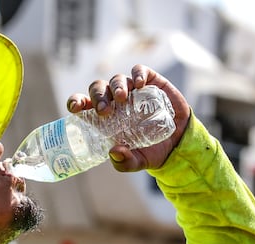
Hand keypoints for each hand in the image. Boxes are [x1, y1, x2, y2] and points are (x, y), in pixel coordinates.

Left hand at [66, 64, 190, 170]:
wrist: (179, 143)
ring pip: (116, 79)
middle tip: (104, 111)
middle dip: (98, 96)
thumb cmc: (150, 151)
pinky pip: (139, 71)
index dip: (76, 102)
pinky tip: (139, 84)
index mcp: (103, 116)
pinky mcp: (150, 81)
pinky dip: (138, 74)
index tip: (75, 108)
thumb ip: (124, 162)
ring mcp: (131, 89)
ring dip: (116, 86)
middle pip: (98, 89)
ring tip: (121, 98)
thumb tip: (114, 152)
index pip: (83, 103)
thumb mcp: (137, 162)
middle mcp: (114, 100)